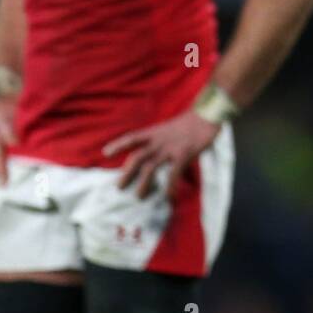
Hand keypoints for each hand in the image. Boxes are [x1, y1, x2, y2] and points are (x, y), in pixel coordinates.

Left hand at [103, 111, 220, 199]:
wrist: (206, 115)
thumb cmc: (190, 122)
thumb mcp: (171, 129)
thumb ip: (163, 141)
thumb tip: (158, 154)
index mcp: (154, 133)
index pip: (132, 138)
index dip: (118, 144)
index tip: (105, 153)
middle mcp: (159, 141)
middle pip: (137, 157)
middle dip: (126, 173)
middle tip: (119, 187)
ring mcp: (170, 148)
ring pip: (150, 167)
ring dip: (143, 183)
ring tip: (139, 197)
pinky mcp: (183, 154)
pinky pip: (174, 173)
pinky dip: (170, 185)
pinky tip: (168, 196)